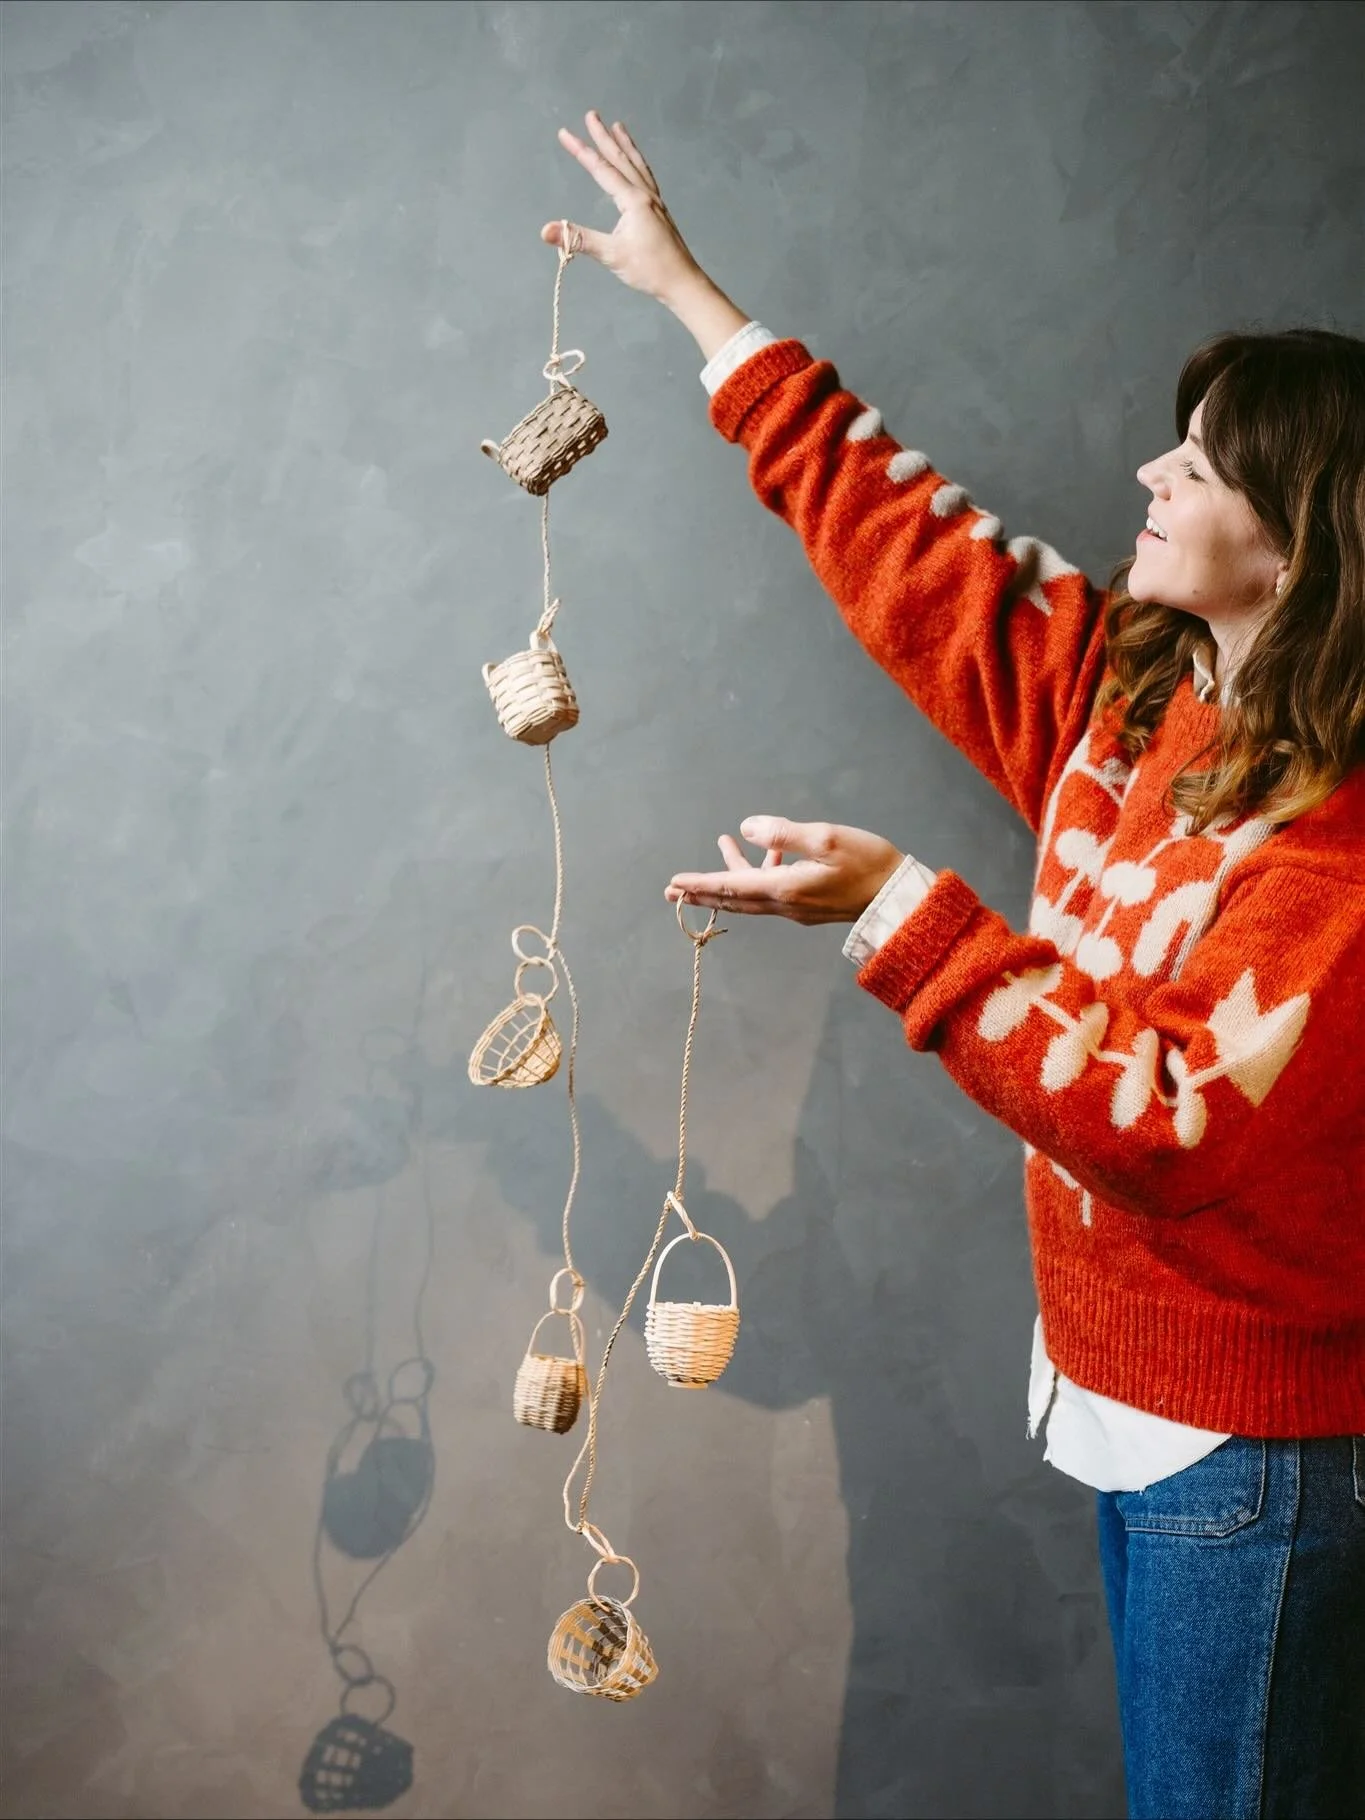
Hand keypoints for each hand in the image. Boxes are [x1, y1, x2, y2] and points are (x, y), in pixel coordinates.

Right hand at [545, 110, 706, 304]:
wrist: (683, 283)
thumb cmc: (650, 270)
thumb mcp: (611, 254)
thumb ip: (578, 239)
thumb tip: (546, 231)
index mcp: (633, 200)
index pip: (601, 169)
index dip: (580, 150)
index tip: (564, 133)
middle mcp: (645, 194)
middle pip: (620, 158)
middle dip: (603, 136)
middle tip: (592, 114)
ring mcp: (655, 202)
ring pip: (636, 164)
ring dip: (625, 145)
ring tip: (618, 127)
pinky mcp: (659, 211)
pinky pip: (646, 177)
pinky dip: (638, 163)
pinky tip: (636, 165)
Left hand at [664, 817, 905, 925]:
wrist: (898, 898)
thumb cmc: (868, 864)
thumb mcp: (826, 838)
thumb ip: (783, 833)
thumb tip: (746, 827)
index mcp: (784, 889)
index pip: (730, 887)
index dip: (701, 883)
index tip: (674, 883)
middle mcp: (784, 904)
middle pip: (733, 899)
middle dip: (702, 892)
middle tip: (671, 891)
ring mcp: (797, 907)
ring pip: (752, 894)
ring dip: (732, 876)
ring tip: (722, 845)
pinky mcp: (809, 904)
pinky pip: (772, 891)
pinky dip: (761, 872)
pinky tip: (769, 851)